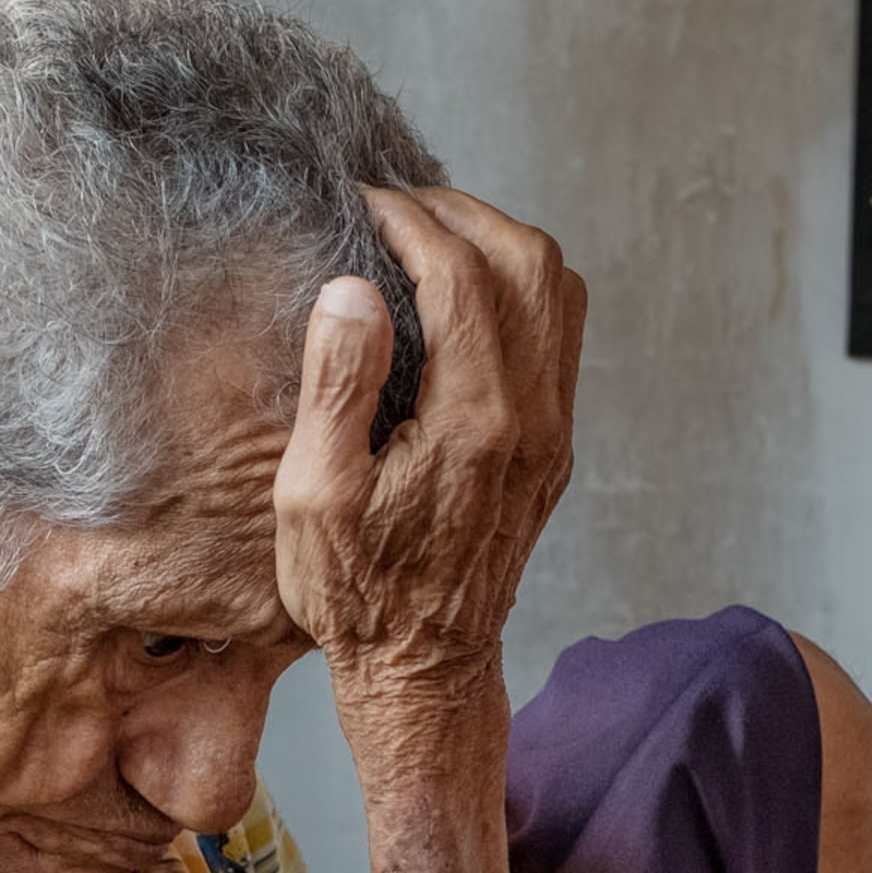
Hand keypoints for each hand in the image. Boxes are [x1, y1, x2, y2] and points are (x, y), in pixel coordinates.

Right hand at [274, 186, 581, 739]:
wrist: (426, 670)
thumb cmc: (358, 594)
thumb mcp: (313, 497)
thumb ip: (337, 386)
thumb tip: (353, 288)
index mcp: (474, 423)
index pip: (461, 276)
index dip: (409, 219)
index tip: (361, 202)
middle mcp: (532, 418)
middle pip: (530, 263)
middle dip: (462, 214)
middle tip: (396, 207)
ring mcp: (553, 431)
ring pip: (559, 292)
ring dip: (498, 245)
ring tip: (429, 237)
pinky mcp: (554, 445)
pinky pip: (558, 334)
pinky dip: (516, 290)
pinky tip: (459, 297)